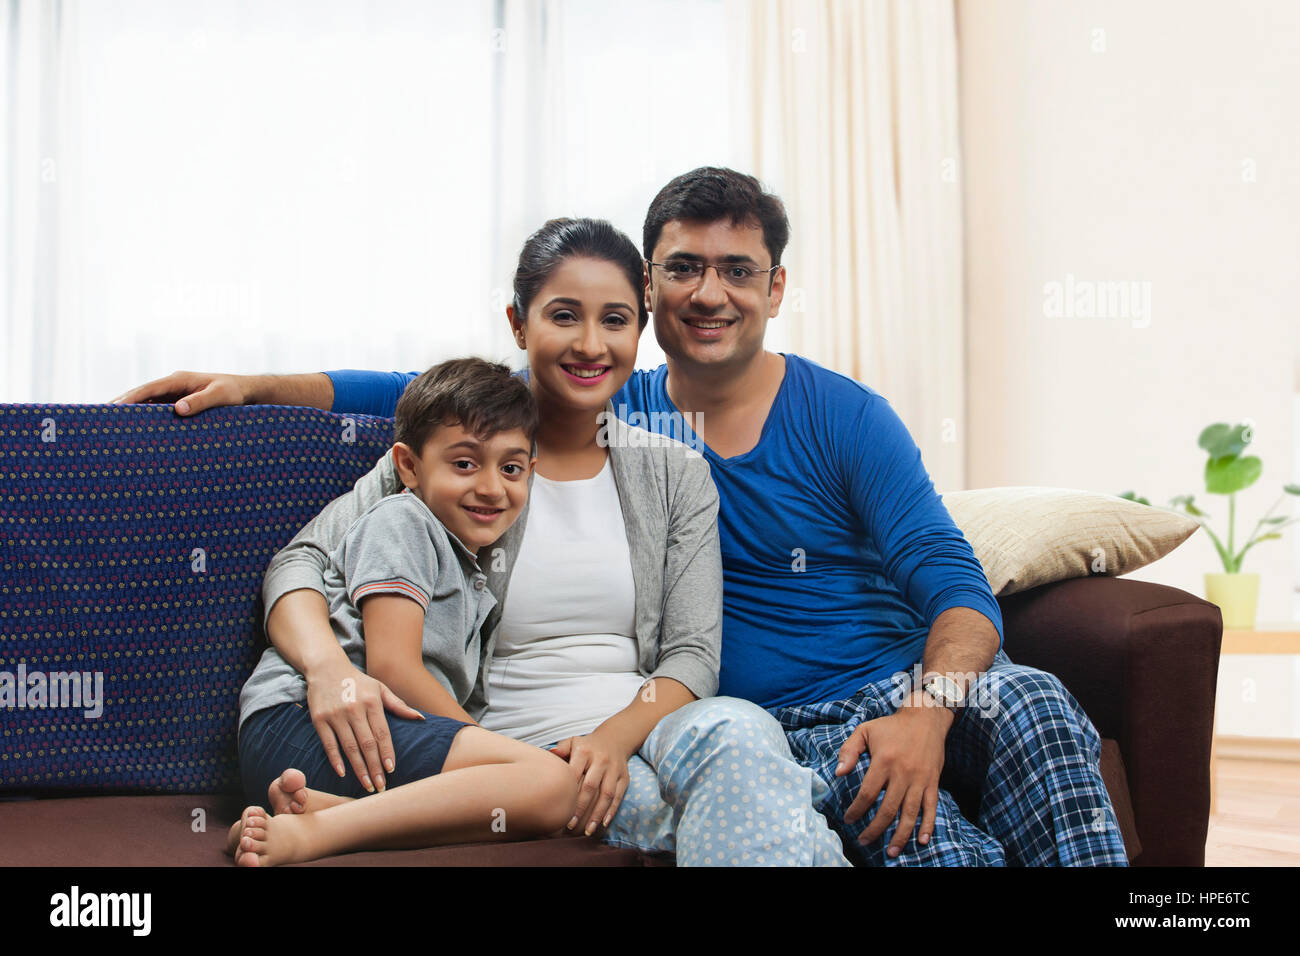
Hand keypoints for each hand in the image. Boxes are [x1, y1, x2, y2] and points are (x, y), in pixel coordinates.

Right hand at [110, 370, 249, 415]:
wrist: (245, 391)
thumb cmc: (234, 392)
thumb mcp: (221, 396)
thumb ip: (201, 402)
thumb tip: (178, 410)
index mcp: (179, 380)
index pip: (148, 388)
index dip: (130, 397)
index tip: (113, 406)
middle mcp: (173, 385)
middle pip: (142, 395)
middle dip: (122, 405)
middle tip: (101, 418)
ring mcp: (174, 394)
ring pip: (147, 403)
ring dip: (131, 413)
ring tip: (111, 427)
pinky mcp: (179, 403)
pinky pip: (158, 411)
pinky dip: (145, 418)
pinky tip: (136, 430)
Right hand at [304, 661, 422, 792]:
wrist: (326, 668)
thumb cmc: (358, 682)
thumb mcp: (380, 688)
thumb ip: (398, 705)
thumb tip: (420, 718)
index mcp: (372, 702)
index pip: (382, 733)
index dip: (387, 752)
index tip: (391, 770)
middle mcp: (354, 709)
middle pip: (367, 744)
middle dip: (375, 767)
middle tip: (381, 786)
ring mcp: (335, 715)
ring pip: (349, 747)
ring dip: (358, 769)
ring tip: (367, 785)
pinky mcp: (319, 719)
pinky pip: (328, 744)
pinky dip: (335, 760)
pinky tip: (343, 773)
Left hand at [549, 729, 632, 835]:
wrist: (614, 738)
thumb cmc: (587, 745)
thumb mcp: (573, 741)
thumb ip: (561, 748)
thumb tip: (551, 754)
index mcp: (585, 751)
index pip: (575, 773)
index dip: (568, 792)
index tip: (560, 809)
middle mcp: (601, 760)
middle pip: (590, 787)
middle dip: (580, 808)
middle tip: (570, 825)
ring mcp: (614, 769)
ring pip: (606, 794)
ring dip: (597, 814)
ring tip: (587, 831)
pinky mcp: (624, 777)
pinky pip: (619, 796)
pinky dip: (611, 811)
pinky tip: (603, 824)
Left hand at [835, 695, 951, 857]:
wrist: (925, 718)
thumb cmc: (892, 726)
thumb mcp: (865, 730)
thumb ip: (849, 750)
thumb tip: (839, 773)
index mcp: (884, 761)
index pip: (868, 793)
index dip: (857, 810)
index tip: (849, 819)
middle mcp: (903, 773)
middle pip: (888, 809)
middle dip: (875, 829)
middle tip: (864, 840)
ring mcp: (920, 779)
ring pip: (910, 813)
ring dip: (900, 835)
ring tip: (891, 851)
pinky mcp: (933, 782)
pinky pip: (931, 808)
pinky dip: (928, 825)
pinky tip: (922, 840)